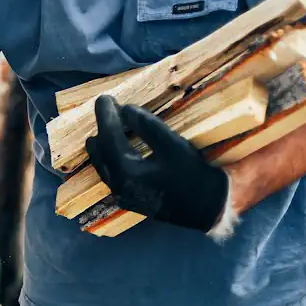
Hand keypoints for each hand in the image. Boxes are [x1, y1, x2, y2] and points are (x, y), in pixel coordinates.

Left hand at [85, 94, 229, 232]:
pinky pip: (109, 173)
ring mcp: (120, 195)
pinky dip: (108, 156)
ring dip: (102, 143)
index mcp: (126, 172)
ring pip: (102, 165)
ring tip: (106, 124)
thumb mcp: (172, 145)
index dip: (106, 116)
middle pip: (100, 152)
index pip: (108, 138)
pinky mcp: (127, 198)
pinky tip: (114, 148)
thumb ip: (147, 127)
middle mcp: (117, 185)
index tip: (104, 98)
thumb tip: (125, 110)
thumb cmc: (192, 175)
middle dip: (101, 128)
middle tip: (106, 107)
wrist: (205, 207)